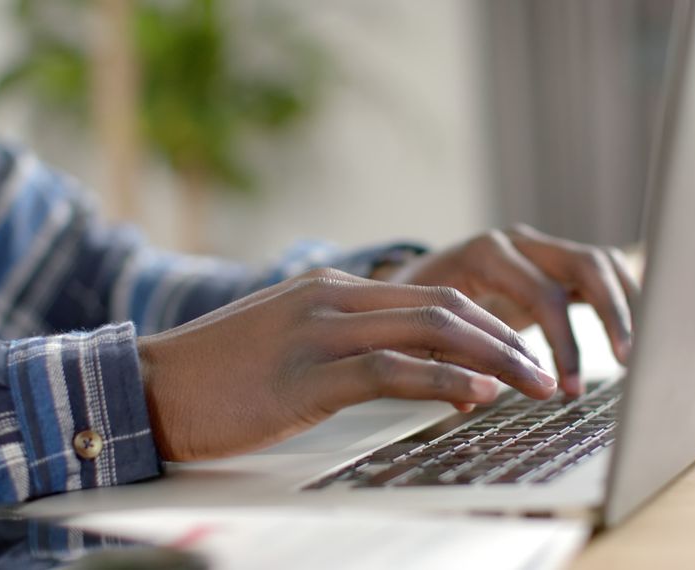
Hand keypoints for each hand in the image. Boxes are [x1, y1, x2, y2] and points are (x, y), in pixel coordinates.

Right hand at [137, 268, 555, 460]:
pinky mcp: (306, 374)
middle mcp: (334, 298)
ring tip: (534, 386)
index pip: (433, 297)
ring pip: (430, 331)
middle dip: (507, 339)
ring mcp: (319, 331)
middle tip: (547, 372)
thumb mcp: (293, 346)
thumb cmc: (221, 377)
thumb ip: (349, 345)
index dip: (488, 325)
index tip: (523, 355)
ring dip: (493, 360)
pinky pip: (389, 370)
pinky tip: (477, 395)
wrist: (147, 390)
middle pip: (446, 307)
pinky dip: (442, 381)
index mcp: (334, 290)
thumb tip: (413, 370)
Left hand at [378, 224, 637, 396]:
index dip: (563, 342)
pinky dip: (624, 300)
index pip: (542, 293)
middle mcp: (520, 242)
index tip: (569, 387)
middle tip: (628, 363)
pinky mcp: (555, 262)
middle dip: (612, 316)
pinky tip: (637, 336)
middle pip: (586, 264)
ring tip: (640, 353)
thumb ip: (444, 359)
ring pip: (603, 263)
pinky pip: (603, 272)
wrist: (408, 281)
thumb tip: (469, 399)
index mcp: (486, 253)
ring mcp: (541, 247)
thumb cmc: (413, 310)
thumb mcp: (420, 330)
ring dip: (628, 306)